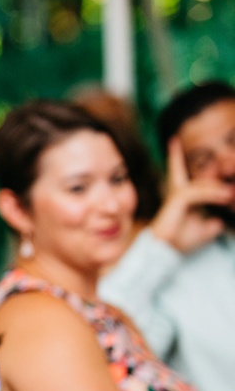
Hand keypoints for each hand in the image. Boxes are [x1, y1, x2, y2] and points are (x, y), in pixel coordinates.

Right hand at [149, 137, 231, 252]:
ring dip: (220, 190)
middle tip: (229, 191)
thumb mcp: (202, 231)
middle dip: (216, 182)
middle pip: (200, 178)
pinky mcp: (178, 199)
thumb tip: (220, 220)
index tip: (173, 140)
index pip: (178, 172)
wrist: (162, 250)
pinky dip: (214, 194)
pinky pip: (200, 193)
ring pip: (203, 185)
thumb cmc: (178, 241)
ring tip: (232, 195)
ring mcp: (176, 194)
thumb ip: (213, 224)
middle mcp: (176, 192)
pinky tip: (226, 197)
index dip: (175, 157)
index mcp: (179, 197)